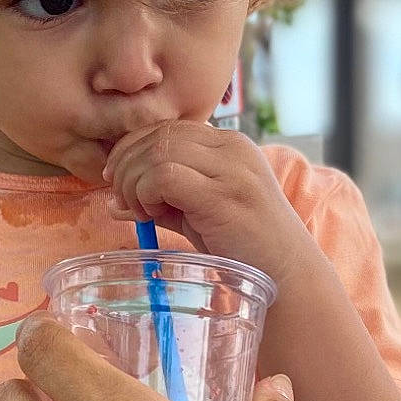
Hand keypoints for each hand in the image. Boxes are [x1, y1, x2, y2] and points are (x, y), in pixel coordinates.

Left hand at [104, 122, 309, 281]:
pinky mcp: (223, 195)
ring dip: (134, 182)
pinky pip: (165, 176)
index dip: (132, 147)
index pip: (167, 127)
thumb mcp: (197, 214)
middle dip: (127, 165)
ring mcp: (230, 169)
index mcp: (228, 144)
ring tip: (141, 211)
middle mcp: (232, 148)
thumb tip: (113, 201)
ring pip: (158, 153)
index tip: (116, 178)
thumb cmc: (243, 246)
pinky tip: (152, 215)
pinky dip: (146, 193)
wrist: (287, 273)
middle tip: (121, 198)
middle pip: (159, 135)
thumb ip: (159, 201)